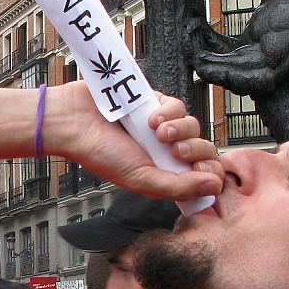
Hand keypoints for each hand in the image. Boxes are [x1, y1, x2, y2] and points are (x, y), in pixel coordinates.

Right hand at [50, 83, 222, 203]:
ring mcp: (162, 127)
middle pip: (203, 148)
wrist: (74, 120)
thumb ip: (178, 186)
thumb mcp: (140, 178)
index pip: (203, 174)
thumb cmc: (99, 153)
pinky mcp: (155, 102)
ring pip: (193, 125)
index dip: (208, 171)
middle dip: (195, 149)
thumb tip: (215, 186)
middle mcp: (165, 151)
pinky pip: (178, 105)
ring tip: (157, 131)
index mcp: (164, 174)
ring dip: (181, 129)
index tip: (197, 169)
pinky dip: (169, 112)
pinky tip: (151, 118)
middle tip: (174, 151)